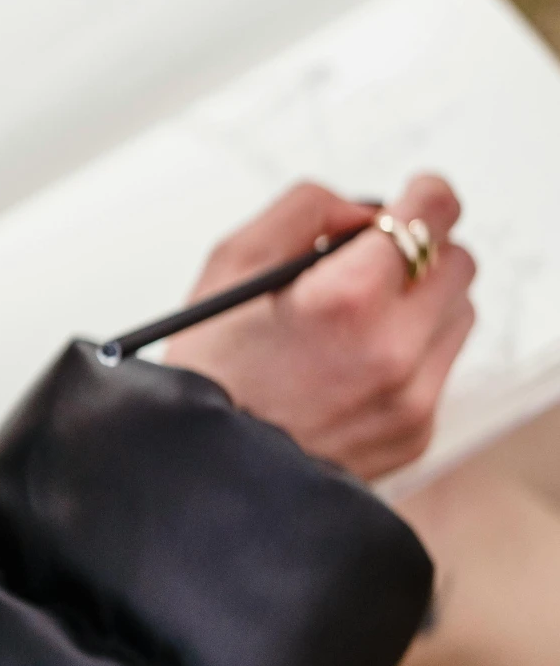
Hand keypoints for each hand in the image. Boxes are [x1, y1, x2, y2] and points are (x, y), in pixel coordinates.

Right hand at [163, 176, 475, 480]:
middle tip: (374, 261)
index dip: (427, 195)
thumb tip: (365, 211)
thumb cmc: (211, 367)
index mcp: (346, 298)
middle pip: (457, 264)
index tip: (417, 194)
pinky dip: (410, 353)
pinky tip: (354, 363)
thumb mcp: (233, 262)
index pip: (433, 217)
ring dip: (421, 303)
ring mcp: (411, 398)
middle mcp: (392, 350)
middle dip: (420, 252)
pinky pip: (439, 368)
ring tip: (358, 319)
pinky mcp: (416, 432)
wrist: (208, 471)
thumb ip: (307, 208)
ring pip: (457, 315)